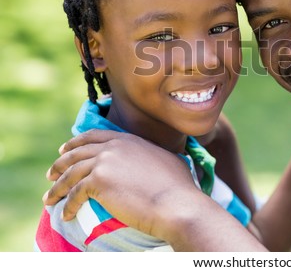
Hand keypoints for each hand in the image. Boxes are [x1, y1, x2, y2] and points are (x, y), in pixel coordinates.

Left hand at [43, 129, 199, 242]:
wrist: (175, 202)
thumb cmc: (178, 187)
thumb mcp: (166, 160)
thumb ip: (151, 156)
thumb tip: (154, 161)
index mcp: (128, 139)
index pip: (94, 136)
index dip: (76, 143)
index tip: (64, 150)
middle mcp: (113, 147)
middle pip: (76, 152)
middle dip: (60, 163)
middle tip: (51, 174)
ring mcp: (104, 163)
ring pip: (71, 174)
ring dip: (57, 188)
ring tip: (50, 199)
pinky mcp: (98, 182)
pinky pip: (75, 194)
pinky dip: (67, 206)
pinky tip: (66, 215)